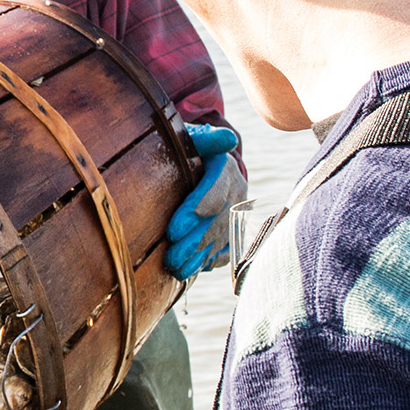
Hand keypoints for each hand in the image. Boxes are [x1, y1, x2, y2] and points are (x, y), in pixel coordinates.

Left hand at [164, 123, 244, 276]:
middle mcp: (237, 190)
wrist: (202, 159)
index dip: (196, 211)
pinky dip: (212, 261)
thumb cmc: (187, 150)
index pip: (216, 191)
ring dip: (201, 256)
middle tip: (171, 257)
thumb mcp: (191, 140)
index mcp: (225, 167)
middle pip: (219, 220)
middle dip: (195, 241)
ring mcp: (238, 211)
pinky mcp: (235, 227)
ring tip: (178, 270)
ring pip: (223, 238)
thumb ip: (204, 140)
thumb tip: (227, 138)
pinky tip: (195, 270)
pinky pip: (228, 248)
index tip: (173, 230)